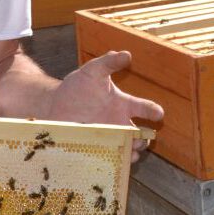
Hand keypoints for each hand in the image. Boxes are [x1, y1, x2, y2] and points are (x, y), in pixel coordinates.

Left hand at [48, 50, 162, 162]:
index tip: (158, 114)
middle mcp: (119, 123)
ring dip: (131, 153)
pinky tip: (112, 160)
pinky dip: (113, 160)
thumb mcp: (93, 70)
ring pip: (128, 150)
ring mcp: (108, 137)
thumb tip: (126, 54)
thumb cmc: (78, 86)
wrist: (55, 103)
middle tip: (140, 139)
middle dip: (144, 139)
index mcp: (122, 104)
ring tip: (130, 152)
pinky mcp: (96, 147)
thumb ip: (109, 62)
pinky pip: (109, 157)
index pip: (144, 108)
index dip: (153, 111)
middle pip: (140, 135)